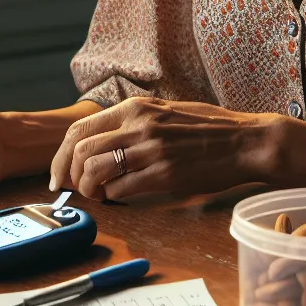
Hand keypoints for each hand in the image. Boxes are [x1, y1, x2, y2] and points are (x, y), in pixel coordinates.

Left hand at [48, 96, 299, 201]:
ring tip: (98, 195)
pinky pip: (122, 189)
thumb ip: (134, 121)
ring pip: (95, 172)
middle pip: (80, 152)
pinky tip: (119, 198)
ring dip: (89, 189)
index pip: (79, 129)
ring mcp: (151, 150)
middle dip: (69, 176)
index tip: (58, 174)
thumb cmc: (210, 128)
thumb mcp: (166, 111)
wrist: (246, 141)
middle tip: (74, 190)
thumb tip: (103, 143)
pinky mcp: (165, 175)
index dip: (61, 155)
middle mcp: (139, 125)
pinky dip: (113, 197)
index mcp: (136, 108)